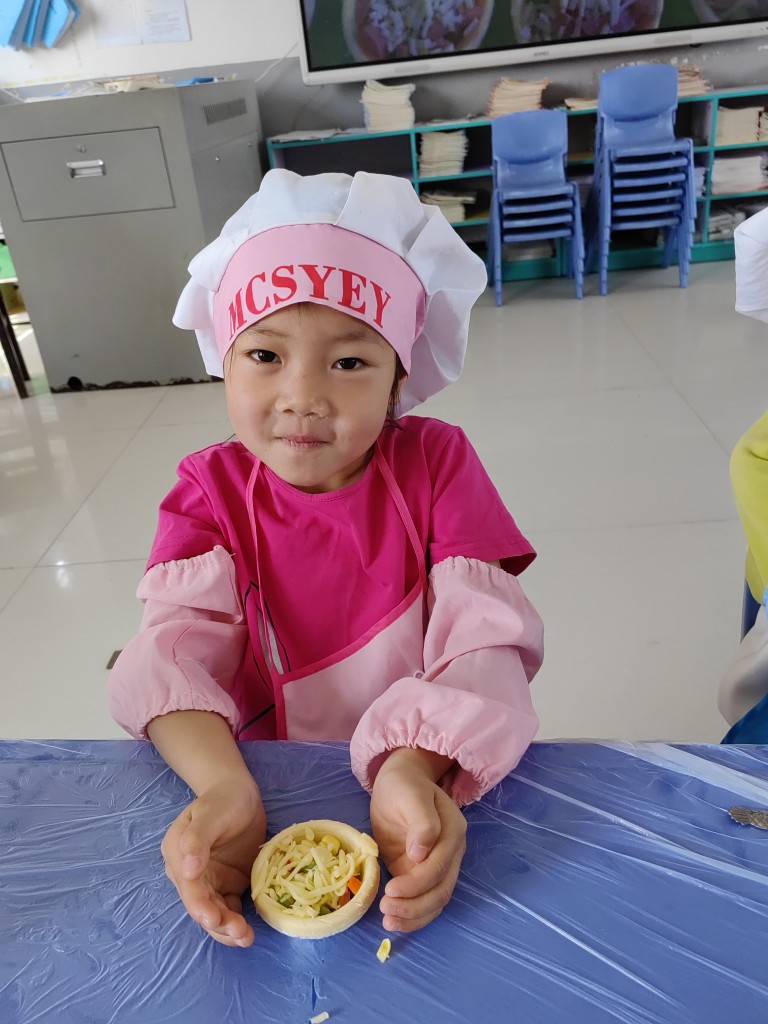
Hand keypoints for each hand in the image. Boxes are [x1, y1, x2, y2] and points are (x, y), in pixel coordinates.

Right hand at [160, 778, 265, 946]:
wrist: (240, 794)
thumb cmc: (224, 799)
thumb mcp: (211, 814)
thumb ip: (197, 840)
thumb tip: (187, 871)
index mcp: (178, 855)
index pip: (188, 885)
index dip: (200, 905)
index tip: (213, 918)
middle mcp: (189, 873)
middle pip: (200, 905)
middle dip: (217, 923)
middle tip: (240, 933)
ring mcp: (209, 881)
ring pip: (214, 912)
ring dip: (227, 929)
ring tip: (246, 938)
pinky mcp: (227, 884)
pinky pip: (229, 908)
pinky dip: (236, 922)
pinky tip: (248, 933)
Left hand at [370, 749, 466, 931]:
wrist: (401, 781)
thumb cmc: (403, 784)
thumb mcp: (410, 794)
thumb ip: (421, 821)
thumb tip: (420, 854)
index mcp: (453, 831)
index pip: (439, 866)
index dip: (416, 883)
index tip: (390, 890)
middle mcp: (452, 852)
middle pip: (441, 889)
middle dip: (415, 906)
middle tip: (385, 911)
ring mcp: (441, 865)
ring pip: (436, 900)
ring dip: (414, 916)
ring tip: (388, 921)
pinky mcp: (424, 873)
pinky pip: (425, 900)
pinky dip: (413, 915)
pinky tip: (395, 921)